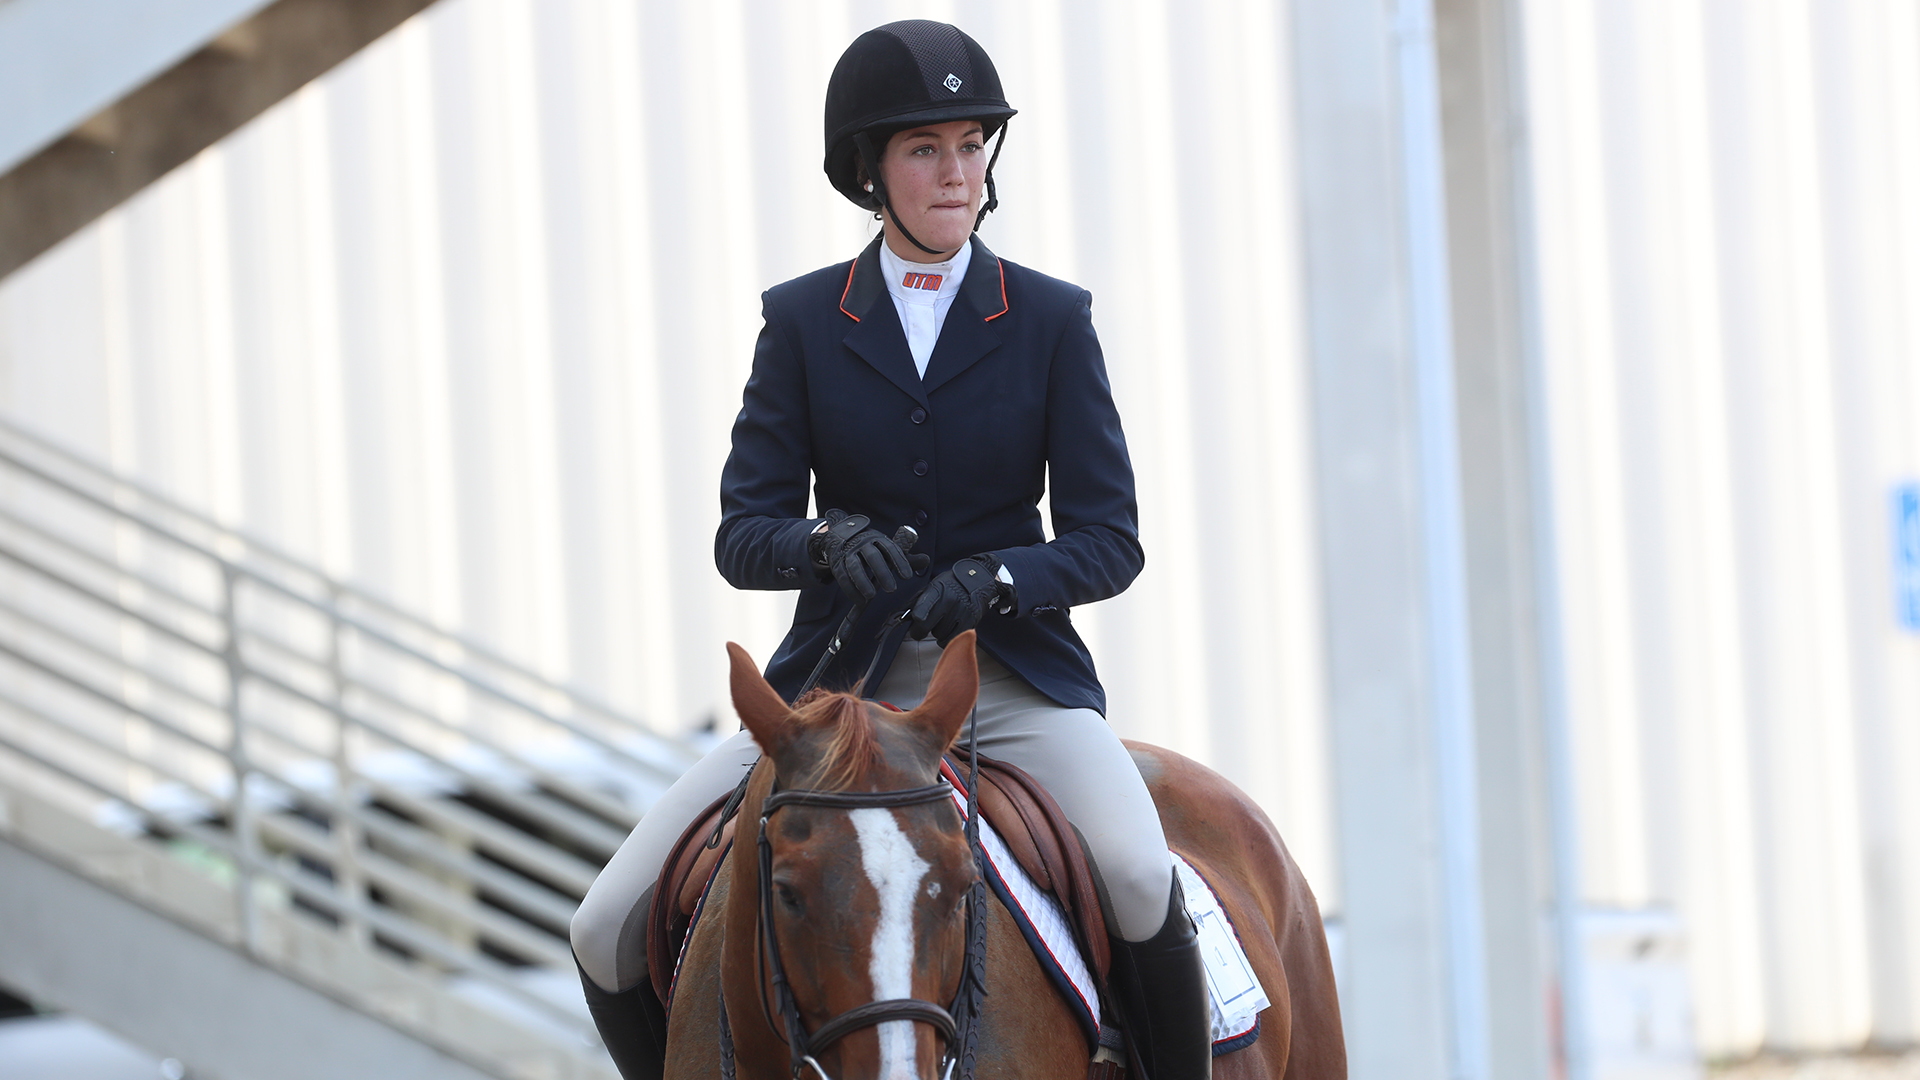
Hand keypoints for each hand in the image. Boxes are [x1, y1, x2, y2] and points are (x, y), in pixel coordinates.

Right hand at [808, 510, 927, 602]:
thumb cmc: (871, 547)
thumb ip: (905, 558)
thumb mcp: (887, 549)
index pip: (891, 549)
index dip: (900, 562)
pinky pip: (843, 577)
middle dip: (882, 572)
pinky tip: (860, 600)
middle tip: (892, 589)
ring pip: (855, 567)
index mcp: (878, 538)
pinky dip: (851, 590)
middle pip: (873, 557)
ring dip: (863, 582)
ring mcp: (849, 553)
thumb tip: (926, 560)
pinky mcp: (838, 564)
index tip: (908, 577)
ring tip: (872, 596)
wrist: (839, 537)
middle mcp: (863, 544)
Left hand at [908, 554, 1011, 643]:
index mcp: (937, 590)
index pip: (921, 610)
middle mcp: (949, 601)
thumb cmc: (952, 585)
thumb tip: (900, 616)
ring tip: (941, 623)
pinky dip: (947, 638)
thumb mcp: (934, 586)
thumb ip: (918, 601)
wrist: (979, 582)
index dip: (915, 619)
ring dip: (937, 632)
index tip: (914, 623)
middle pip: (926, 627)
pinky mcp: (969, 623)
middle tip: (920, 630)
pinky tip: (948, 630)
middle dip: (919, 631)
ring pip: (938, 635)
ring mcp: (960, 613)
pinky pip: (951, 640)